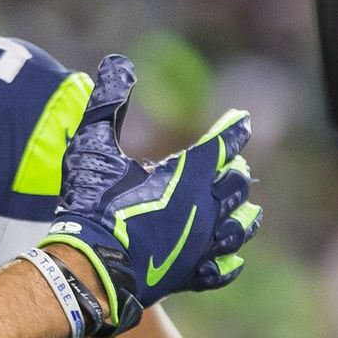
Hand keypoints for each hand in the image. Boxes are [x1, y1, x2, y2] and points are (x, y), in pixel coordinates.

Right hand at [41, 55, 259, 336]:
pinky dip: (229, 264)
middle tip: (235, 164)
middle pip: (236, 184)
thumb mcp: (92, 146)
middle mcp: (204, 208)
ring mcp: (200, 245)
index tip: (241, 119)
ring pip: (238, 227)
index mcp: (186, 174)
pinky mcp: (189, 276)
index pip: (222, 144)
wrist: (88, 266)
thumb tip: (117, 62)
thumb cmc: (90, 203)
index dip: (233, 129)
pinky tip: (233, 260)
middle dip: (236, 171)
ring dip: (244, 215)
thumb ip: (107, 102)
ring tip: (250, 210)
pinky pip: (221, 270)